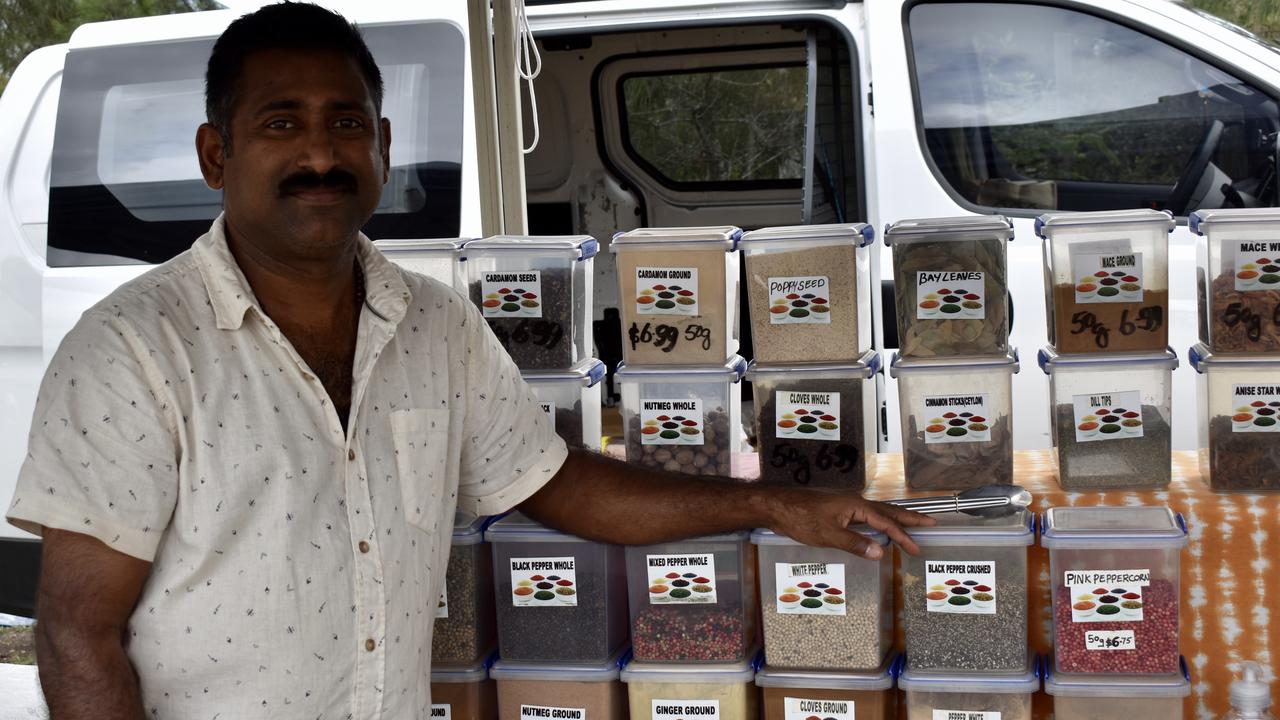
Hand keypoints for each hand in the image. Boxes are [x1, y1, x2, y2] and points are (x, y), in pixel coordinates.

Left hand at [762, 487, 935, 559]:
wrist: (778, 506)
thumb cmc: (801, 519)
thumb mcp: (829, 535)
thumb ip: (855, 544)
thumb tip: (881, 552)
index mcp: (856, 506)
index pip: (886, 523)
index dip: (903, 537)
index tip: (917, 549)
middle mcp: (855, 502)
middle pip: (888, 510)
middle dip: (910, 518)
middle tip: (930, 522)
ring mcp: (846, 504)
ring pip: (878, 511)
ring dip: (896, 518)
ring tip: (912, 523)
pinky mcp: (838, 509)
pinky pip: (867, 514)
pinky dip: (880, 520)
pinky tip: (879, 527)